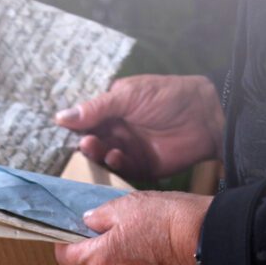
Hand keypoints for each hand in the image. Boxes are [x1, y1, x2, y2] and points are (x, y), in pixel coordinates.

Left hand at [54, 191, 211, 264]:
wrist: (216, 245)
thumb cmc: (171, 222)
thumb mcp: (129, 205)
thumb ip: (101, 216)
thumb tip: (88, 221)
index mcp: (98, 262)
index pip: (66, 259)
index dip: (68, 245)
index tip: (76, 235)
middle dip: (101, 252)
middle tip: (121, 233)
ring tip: (148, 246)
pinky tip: (163, 262)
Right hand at [55, 75, 224, 179]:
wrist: (205, 116)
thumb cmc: (167, 97)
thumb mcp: (129, 95)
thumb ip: (96, 108)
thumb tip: (60, 117)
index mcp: (111, 110)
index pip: (84, 119)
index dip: (72, 126)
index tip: (59, 131)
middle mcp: (116, 130)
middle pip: (89, 140)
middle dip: (83, 142)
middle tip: (84, 141)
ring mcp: (127, 148)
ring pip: (101, 156)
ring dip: (96, 153)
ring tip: (94, 146)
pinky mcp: (138, 165)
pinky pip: (119, 168)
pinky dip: (114, 164)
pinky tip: (116, 156)